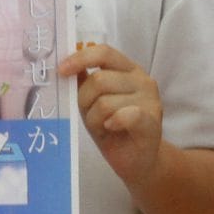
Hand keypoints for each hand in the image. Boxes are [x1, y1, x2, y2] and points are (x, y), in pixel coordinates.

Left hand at [59, 42, 165, 185]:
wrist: (136, 161)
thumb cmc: (113, 129)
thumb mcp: (92, 102)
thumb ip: (84, 81)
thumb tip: (67, 63)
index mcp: (128, 69)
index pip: (104, 52)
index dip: (80, 59)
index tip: (61, 71)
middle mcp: (142, 80)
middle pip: (99, 80)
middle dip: (84, 101)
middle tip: (89, 116)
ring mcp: (150, 100)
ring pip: (105, 102)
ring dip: (95, 119)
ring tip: (103, 127)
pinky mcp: (152, 121)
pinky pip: (124, 115)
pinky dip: (111, 123)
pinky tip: (111, 128)